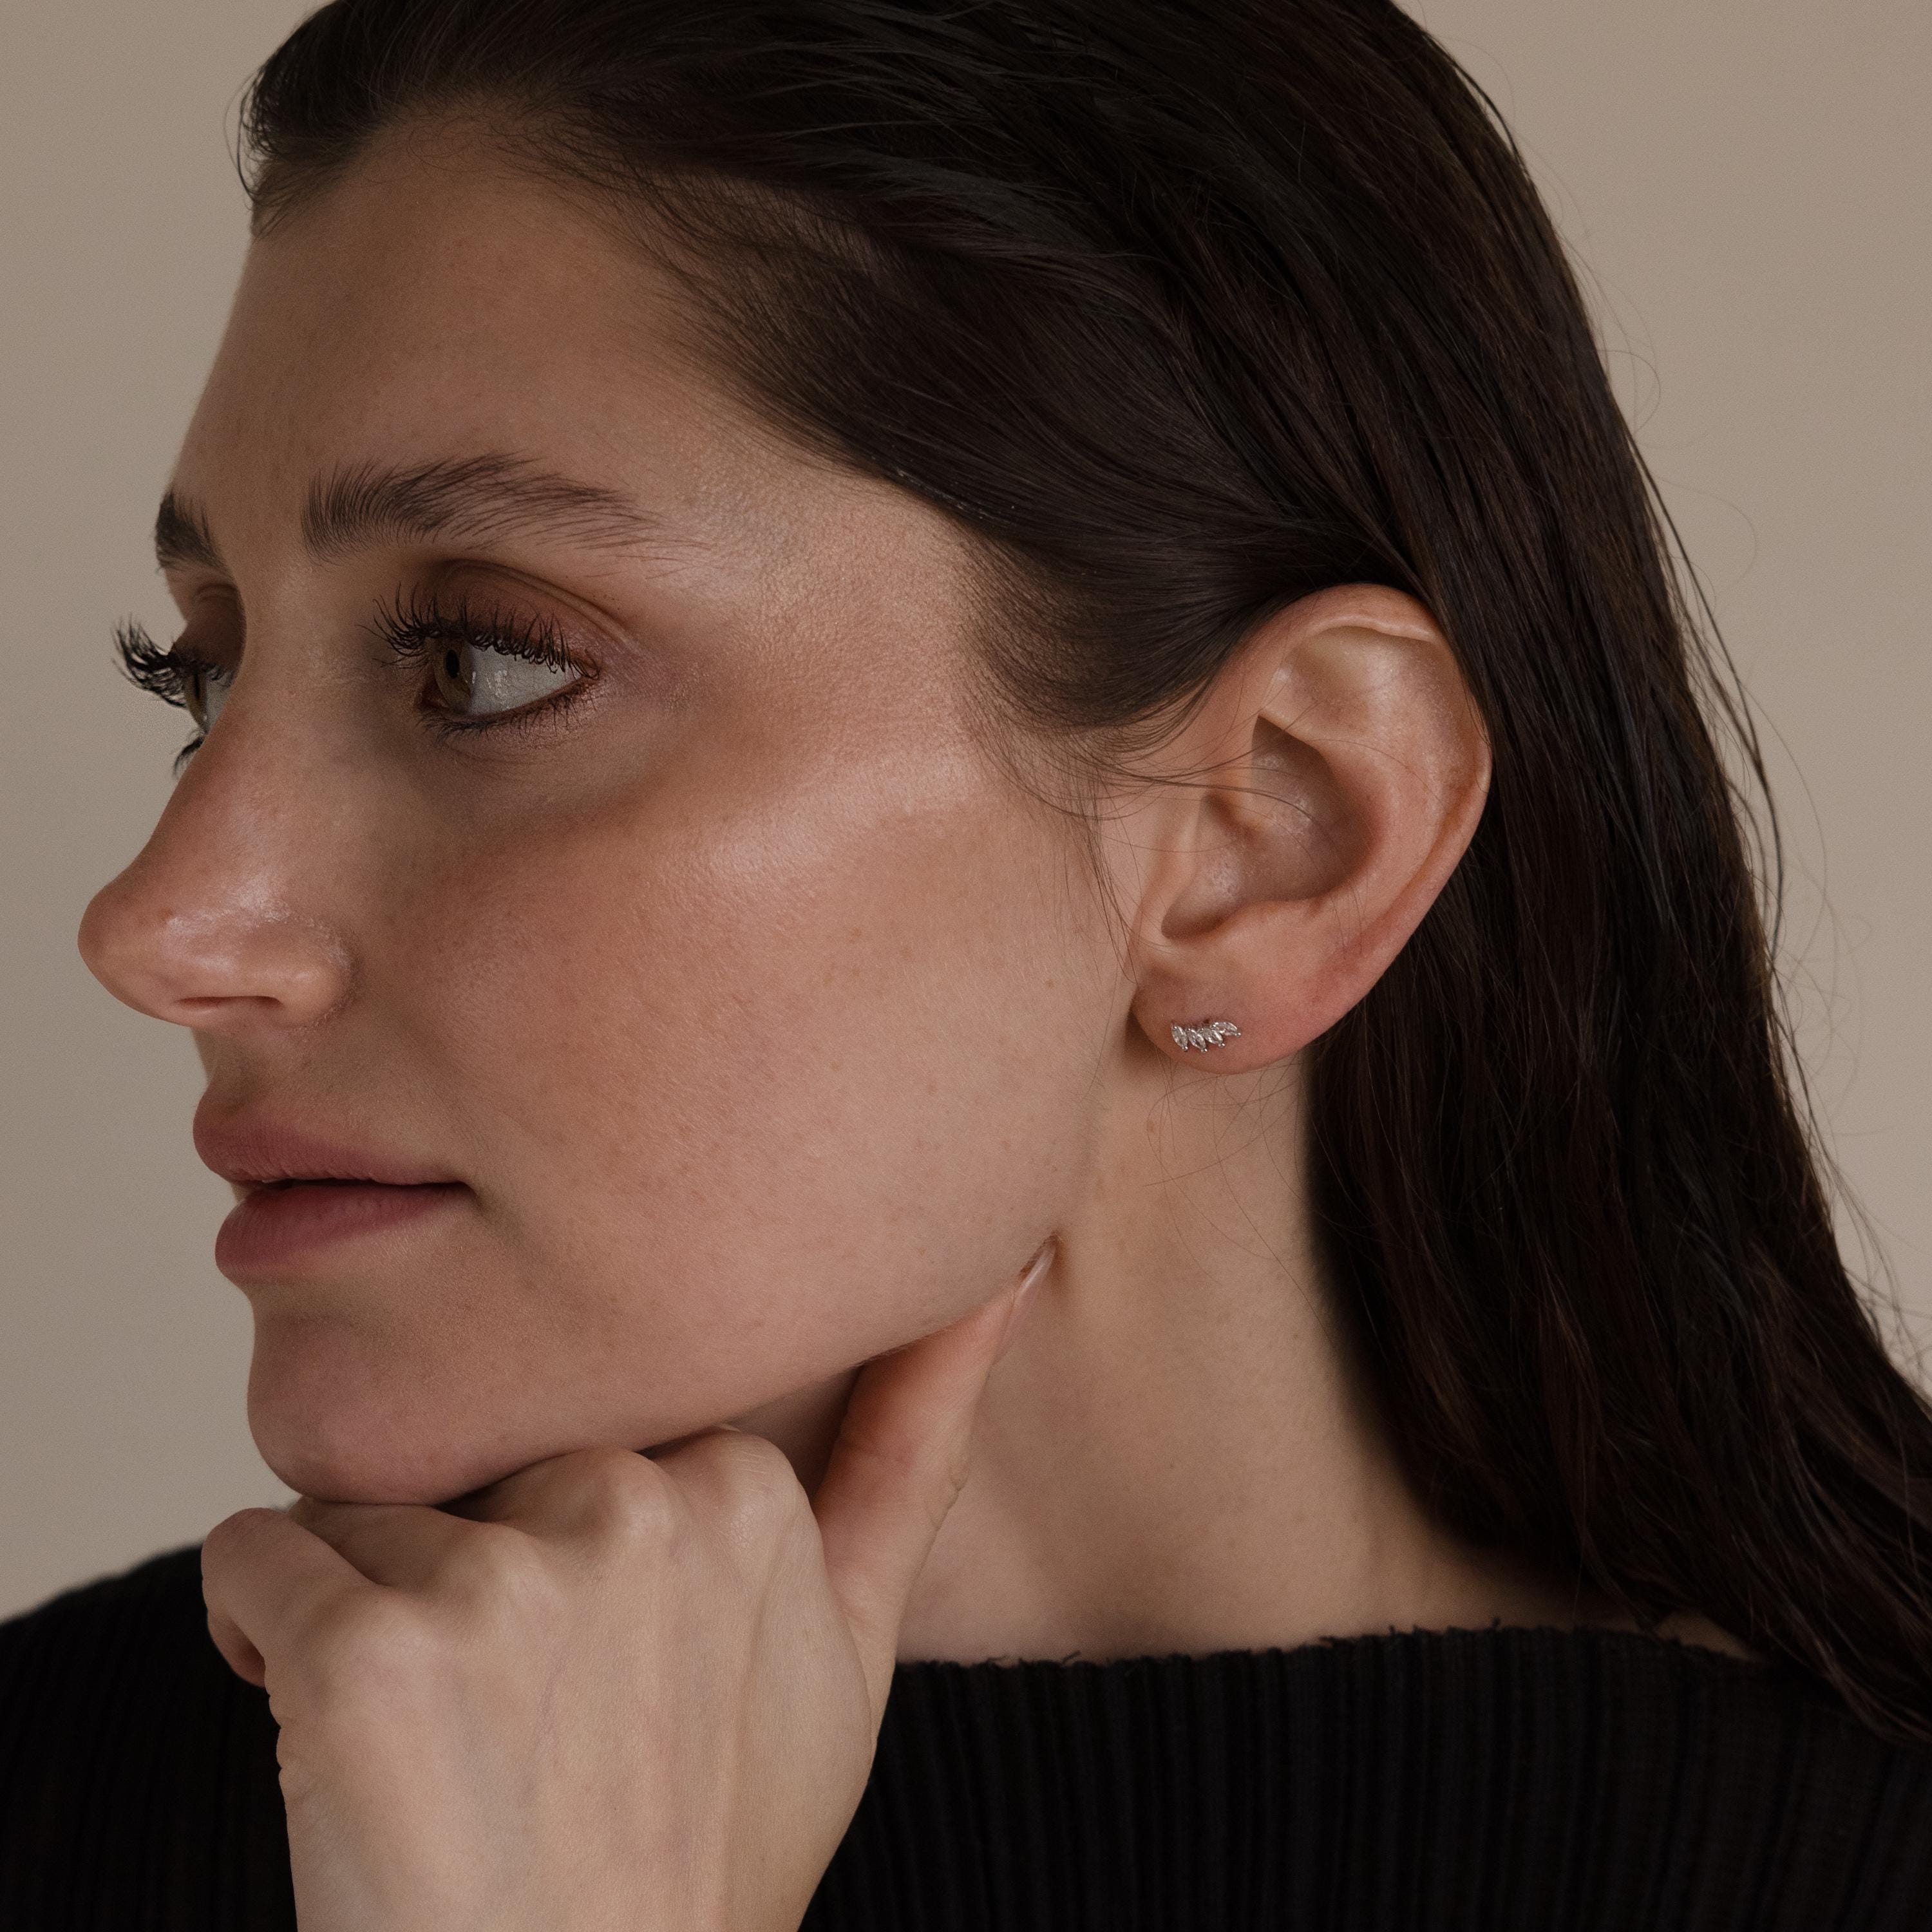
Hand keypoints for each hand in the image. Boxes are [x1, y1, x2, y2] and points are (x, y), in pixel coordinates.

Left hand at [200, 1240, 1053, 1931]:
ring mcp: (507, 1581)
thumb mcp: (851, 1647)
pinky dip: (257, 1631)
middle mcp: (637, 1507)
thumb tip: (1000, 1267)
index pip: (588, 1439)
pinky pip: (252, 1557)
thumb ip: (914, 1445)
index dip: (566, 1549)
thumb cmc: (706, 1844)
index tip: (597, 1674)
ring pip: (366, 1509)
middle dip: (474, 1569)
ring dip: (367, 1612)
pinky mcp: (369, 1655)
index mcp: (746, 1487)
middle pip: (482, 1464)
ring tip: (441, 1754)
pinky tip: (322, 1736)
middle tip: (522, 1732)